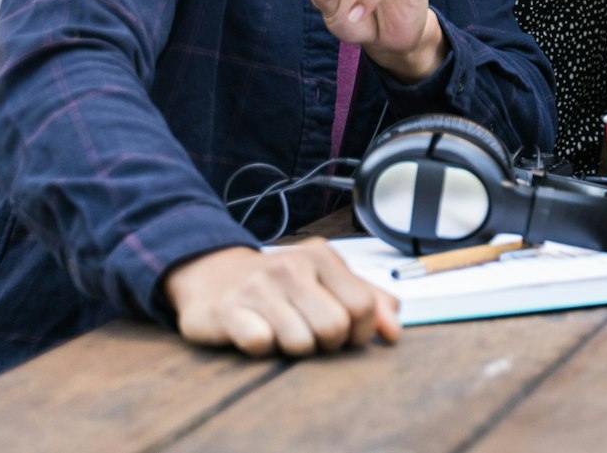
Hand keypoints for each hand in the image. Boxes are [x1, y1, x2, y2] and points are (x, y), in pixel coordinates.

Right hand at [164, 240, 399, 357]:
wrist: (213, 274)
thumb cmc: (281, 283)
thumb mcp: (327, 280)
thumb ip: (368, 300)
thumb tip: (393, 333)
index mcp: (323, 258)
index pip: (363, 306)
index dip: (361, 332)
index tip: (347, 334)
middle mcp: (292, 267)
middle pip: (335, 328)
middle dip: (328, 344)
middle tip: (311, 335)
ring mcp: (258, 287)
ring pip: (300, 342)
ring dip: (294, 348)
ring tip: (282, 332)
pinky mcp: (228, 310)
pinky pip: (261, 345)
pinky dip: (263, 349)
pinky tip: (257, 332)